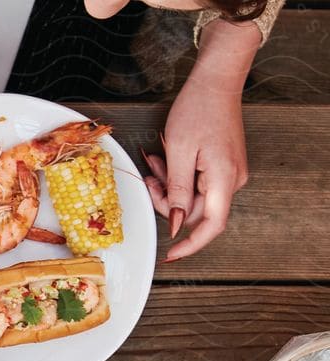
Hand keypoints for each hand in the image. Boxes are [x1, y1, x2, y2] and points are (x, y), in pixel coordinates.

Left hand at [144, 49, 250, 261]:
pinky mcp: (221, 166)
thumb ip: (178, 190)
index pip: (211, 226)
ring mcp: (228, 173)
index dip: (191, 245)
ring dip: (168, 186)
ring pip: (192, 196)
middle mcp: (231, 180)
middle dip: (167, 200)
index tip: (170, 255)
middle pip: (195, 211)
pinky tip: (165, 160)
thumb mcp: (180, 152)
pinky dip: (176, 176)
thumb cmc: (198, 110)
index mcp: (224, 179)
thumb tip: (178, 223)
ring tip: (156, 162)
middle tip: (149, 177)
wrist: (215, 83)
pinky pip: (195, 182)